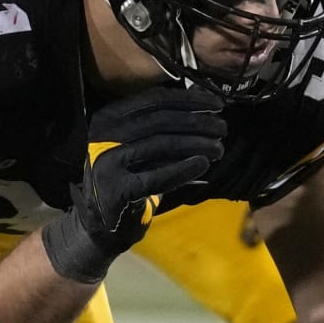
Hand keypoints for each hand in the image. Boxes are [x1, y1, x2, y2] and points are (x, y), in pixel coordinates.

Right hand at [42, 85, 223, 281]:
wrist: (101, 222)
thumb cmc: (127, 177)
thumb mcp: (136, 144)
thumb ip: (161, 124)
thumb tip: (203, 102)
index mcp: (108, 117)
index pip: (153, 100)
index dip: (188, 100)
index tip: (216, 103)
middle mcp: (103, 135)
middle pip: (160, 121)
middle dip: (197, 122)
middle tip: (222, 128)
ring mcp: (107, 162)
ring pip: (162, 145)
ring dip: (197, 144)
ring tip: (218, 148)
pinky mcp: (117, 189)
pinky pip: (158, 176)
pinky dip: (184, 169)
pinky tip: (203, 165)